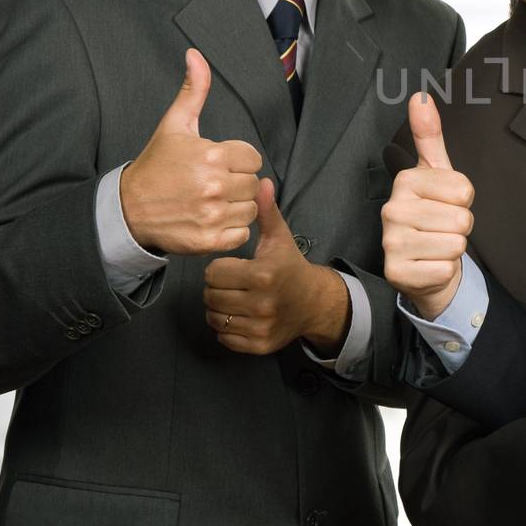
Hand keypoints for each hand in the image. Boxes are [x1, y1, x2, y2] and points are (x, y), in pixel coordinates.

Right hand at [120, 49, 264, 254]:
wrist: (128, 208)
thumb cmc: (156, 165)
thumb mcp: (174, 125)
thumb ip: (194, 90)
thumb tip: (195, 55)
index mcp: (212, 155)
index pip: (253, 158)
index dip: (238, 161)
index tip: (218, 164)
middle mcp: (214, 185)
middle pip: (253, 185)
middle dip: (237, 183)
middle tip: (213, 184)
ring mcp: (212, 215)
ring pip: (250, 210)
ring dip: (236, 207)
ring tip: (212, 201)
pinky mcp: (209, 240)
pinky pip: (242, 235)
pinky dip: (232, 231)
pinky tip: (212, 220)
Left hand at [203, 178, 350, 354]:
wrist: (314, 302)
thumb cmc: (290, 266)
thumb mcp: (280, 237)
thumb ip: (266, 211)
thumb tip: (261, 181)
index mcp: (263, 274)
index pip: (214, 273)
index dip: (219, 268)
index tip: (232, 267)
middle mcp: (262, 303)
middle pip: (211, 296)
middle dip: (216, 288)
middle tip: (231, 283)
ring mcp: (261, 326)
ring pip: (215, 319)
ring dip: (218, 309)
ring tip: (233, 298)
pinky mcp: (260, 344)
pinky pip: (225, 338)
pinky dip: (226, 328)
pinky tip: (239, 315)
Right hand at [381, 93, 473, 319]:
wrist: (423, 267)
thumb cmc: (433, 215)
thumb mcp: (436, 174)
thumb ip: (430, 136)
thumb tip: (420, 96)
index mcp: (405, 182)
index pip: (464, 190)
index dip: (463, 202)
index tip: (445, 205)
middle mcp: (392, 209)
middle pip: (462, 218)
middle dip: (460, 228)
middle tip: (441, 229)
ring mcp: (391, 243)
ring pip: (455, 244)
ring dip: (452, 249)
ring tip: (436, 246)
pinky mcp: (397, 272)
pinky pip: (445, 268)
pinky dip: (444, 270)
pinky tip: (429, 265)